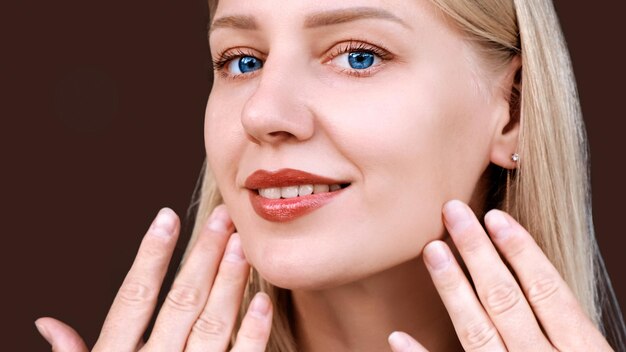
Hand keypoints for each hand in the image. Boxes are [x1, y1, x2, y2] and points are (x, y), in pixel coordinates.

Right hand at [35, 205, 272, 350]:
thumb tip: (46, 323)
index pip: (134, 297)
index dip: (151, 256)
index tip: (168, 217)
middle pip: (180, 302)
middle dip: (202, 257)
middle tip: (222, 218)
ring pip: (212, 325)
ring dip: (230, 283)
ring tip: (241, 246)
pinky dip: (252, 331)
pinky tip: (262, 299)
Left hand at [388, 200, 613, 351]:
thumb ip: (563, 334)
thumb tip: (530, 291)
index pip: (549, 292)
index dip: (522, 252)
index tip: (495, 216)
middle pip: (509, 301)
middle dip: (480, 253)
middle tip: (453, 211)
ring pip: (480, 333)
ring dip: (454, 289)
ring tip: (433, 250)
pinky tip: (398, 337)